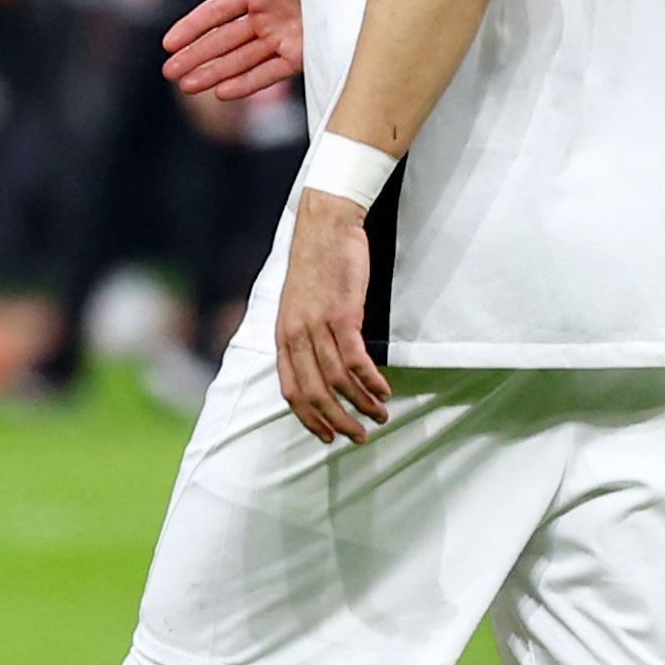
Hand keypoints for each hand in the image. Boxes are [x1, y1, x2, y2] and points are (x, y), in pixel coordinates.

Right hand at [161, 0, 301, 101]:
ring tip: (187, 86)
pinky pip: (269, 73)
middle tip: (168, 72)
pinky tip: (223, 92)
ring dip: (214, 73)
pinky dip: (247, 84)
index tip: (169, 42)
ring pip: (241, 60)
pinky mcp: (303, 56)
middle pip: (223, 41)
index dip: (192, 26)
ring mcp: (284, 37)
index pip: (217, 11)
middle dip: (195, 57)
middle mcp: (269, 16)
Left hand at [273, 188, 389, 440]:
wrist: (325, 226)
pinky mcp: (342, 314)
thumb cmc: (315, 266)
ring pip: (338, 380)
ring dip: (361, 404)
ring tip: (380, 415)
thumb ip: (303, 336)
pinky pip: (356, 360)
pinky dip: (371, 381)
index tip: (326, 437)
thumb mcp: (298, 305)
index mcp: (281, 336)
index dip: (308, 419)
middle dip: (337, 422)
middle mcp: (295, 335)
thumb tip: (317, 368)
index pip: (290, 391)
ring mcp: (317, 325)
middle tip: (359, 437)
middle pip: (314, 393)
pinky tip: (383, 391)